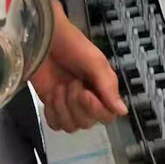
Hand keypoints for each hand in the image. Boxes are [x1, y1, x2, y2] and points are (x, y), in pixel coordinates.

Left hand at [31, 0, 127, 131]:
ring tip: (59, 87)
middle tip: (71, 82)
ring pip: (71, 126)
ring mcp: (69, 105)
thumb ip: (108, 87)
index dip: (96, 109)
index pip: (108, 116)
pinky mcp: (52, 106)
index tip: (86, 93)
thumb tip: (123, 111)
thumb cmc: (71, 44)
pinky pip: (55, 124)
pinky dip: (52, 113)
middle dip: (76, 103)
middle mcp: (89, 101)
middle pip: (87, 123)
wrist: (41, 38)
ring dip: (62, 107)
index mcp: (103, 90)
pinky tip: (51, 96)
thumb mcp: (95, 62)